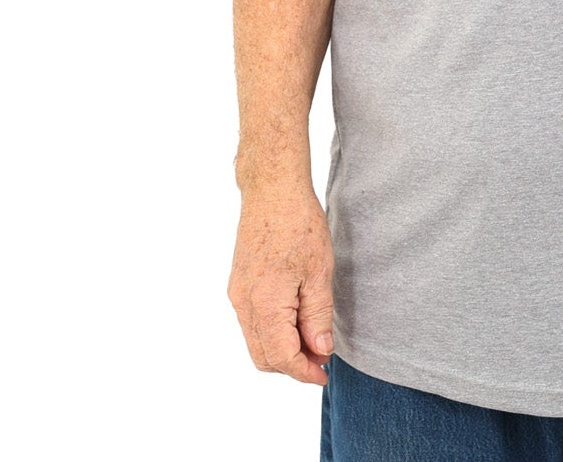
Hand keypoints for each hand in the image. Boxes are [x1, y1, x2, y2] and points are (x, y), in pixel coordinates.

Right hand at [228, 189, 335, 385]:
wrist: (272, 188)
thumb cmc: (299, 223)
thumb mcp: (319, 272)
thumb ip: (317, 316)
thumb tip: (319, 350)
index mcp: (264, 303)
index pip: (281, 357)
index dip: (304, 371)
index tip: (324, 373)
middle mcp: (243, 303)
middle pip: (263, 355)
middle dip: (292, 364)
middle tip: (322, 356)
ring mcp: (238, 293)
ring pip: (256, 340)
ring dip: (282, 347)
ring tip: (314, 335)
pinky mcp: (238, 282)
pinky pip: (253, 321)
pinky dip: (273, 329)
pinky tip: (297, 316)